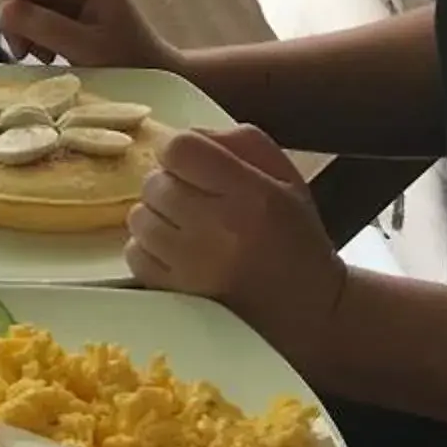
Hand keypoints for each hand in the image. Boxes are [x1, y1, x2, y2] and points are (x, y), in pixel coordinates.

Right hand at [0, 0, 178, 72]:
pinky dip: (30, 34)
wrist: (156, 78)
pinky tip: (44, 55)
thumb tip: (5, 10)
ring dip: (21, 25)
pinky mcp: (65, 13)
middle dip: (15, 7)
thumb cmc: (130, 61)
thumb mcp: (87, 47)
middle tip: (17, 45)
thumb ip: (45, 27)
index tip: (11, 2)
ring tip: (33, 54)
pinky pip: (34, 14)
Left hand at [125, 126, 348, 356]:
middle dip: (169, 184)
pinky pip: (135, 254)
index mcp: (251, 194)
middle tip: (194, 201)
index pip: (180, 149)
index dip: (180, 152)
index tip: (193, 166)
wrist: (311, 312)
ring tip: (186, 228)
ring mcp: (193, 266)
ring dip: (156, 216)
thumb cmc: (295, 238)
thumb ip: (237, 142)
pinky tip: (177, 252)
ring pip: (139, 217)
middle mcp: (219, 229)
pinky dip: (149, 248)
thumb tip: (188, 134)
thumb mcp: (284, 177)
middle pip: (155, 182)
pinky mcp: (176, 295)